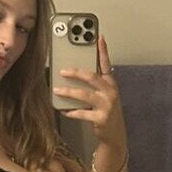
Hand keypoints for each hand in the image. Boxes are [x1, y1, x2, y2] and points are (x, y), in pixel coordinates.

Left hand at [52, 34, 126, 149]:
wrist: (115, 134)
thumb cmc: (107, 112)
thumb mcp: (104, 96)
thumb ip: (94, 85)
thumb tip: (74, 74)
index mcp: (111, 84)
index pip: (107, 64)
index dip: (103, 50)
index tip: (98, 37)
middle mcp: (110, 92)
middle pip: (91, 77)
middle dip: (75, 73)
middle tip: (62, 71)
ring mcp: (107, 106)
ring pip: (84, 95)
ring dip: (68, 92)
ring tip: (56, 90)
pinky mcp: (100, 118)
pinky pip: (82, 113)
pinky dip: (71, 111)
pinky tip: (63, 110)